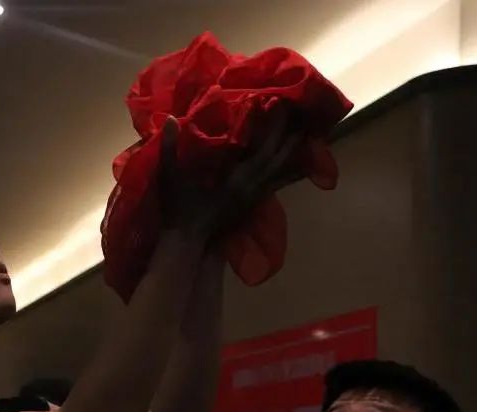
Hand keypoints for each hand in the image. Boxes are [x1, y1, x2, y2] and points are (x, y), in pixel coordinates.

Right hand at [158, 108, 300, 246]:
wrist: (186, 243)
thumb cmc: (178, 210)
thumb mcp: (170, 178)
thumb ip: (169, 148)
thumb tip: (171, 119)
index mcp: (236, 179)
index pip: (262, 148)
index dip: (274, 126)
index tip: (280, 102)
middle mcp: (252, 187)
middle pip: (279, 158)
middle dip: (291, 135)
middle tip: (301, 112)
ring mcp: (254, 197)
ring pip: (282, 172)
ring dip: (295, 152)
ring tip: (307, 134)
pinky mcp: (252, 205)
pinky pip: (277, 184)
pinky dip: (289, 172)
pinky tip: (296, 165)